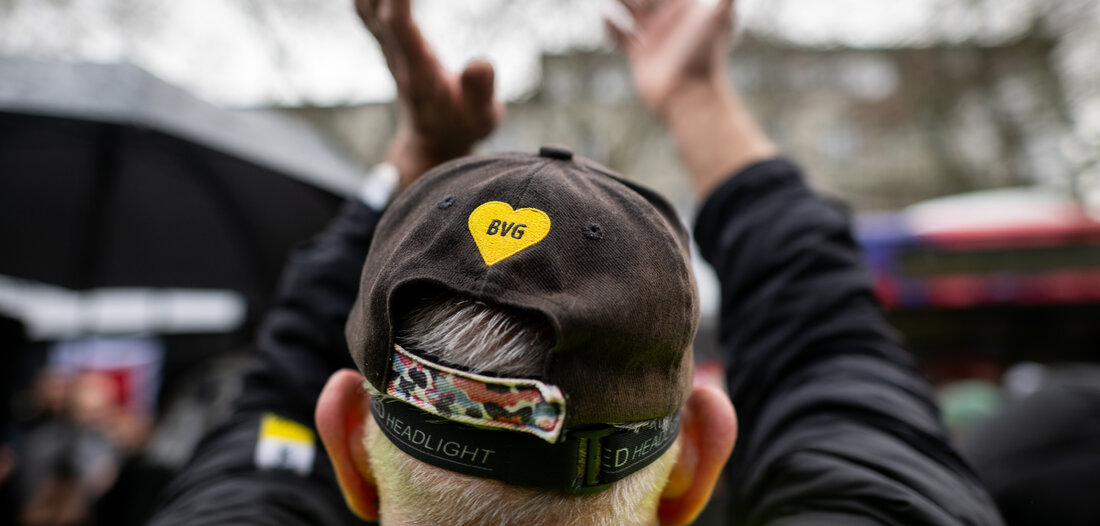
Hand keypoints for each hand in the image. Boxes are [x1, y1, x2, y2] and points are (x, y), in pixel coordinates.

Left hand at [356, 0, 503, 189]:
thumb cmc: (462, 127)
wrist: (433, 142)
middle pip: (372, 8)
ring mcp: (388, 50)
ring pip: (364, 6)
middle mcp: (397, 57)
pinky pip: (368, 10)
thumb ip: (482, 93)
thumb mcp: (483, 119)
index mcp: (419, 73)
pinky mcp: (388, 44)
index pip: (398, 26)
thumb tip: (481, 63)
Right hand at [606, 0, 774, 197]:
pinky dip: (612, 28)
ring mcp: (654, 39)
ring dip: (623, 3)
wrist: (690, 94)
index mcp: (687, 12)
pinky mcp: (640, 56)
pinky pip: (621, 38)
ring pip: (633, 13)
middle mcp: (670, 23)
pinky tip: (606, 17)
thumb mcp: (720, 17)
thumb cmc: (706, 56)